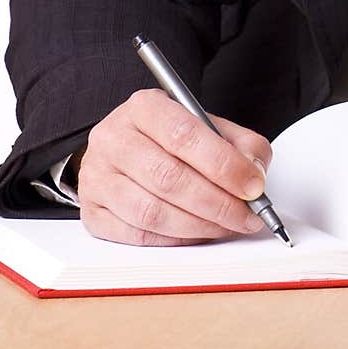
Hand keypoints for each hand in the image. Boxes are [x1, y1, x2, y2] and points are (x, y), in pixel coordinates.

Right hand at [76, 89, 272, 245]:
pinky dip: (174, 241)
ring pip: (152, 212)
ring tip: (227, 226)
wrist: (126, 147)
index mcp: (144, 107)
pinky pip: (137, 236)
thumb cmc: (170, 138)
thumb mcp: (208, 125)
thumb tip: (255, 174)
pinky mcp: (91, 212)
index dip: (223, 165)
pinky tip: (198, 234)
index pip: (184, 136)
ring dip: (199, 226)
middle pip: (168, 178)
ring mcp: (97, 177)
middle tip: (247, 215)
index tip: (253, 185)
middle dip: (217, 203)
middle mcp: (113, 138)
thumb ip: (240, 143)